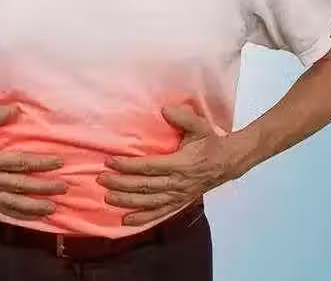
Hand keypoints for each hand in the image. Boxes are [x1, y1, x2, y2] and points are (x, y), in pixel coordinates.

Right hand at [0, 102, 67, 220]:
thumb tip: (16, 110)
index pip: (20, 163)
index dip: (41, 163)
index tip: (59, 162)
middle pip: (19, 186)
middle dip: (43, 188)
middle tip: (63, 188)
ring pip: (11, 202)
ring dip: (32, 207)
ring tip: (52, 208)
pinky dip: (15, 214)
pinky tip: (29, 216)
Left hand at [97, 105, 244, 225]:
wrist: (229, 161)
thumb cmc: (210, 142)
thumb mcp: (200, 126)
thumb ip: (184, 117)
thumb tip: (166, 109)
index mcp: (181, 163)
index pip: (149, 166)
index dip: (128, 165)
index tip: (110, 162)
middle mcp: (178, 183)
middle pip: (145, 186)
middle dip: (121, 183)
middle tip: (101, 179)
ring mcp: (179, 195)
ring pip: (149, 202)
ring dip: (128, 201)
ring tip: (108, 198)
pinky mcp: (180, 202)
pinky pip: (160, 213)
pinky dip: (144, 218)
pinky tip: (127, 221)